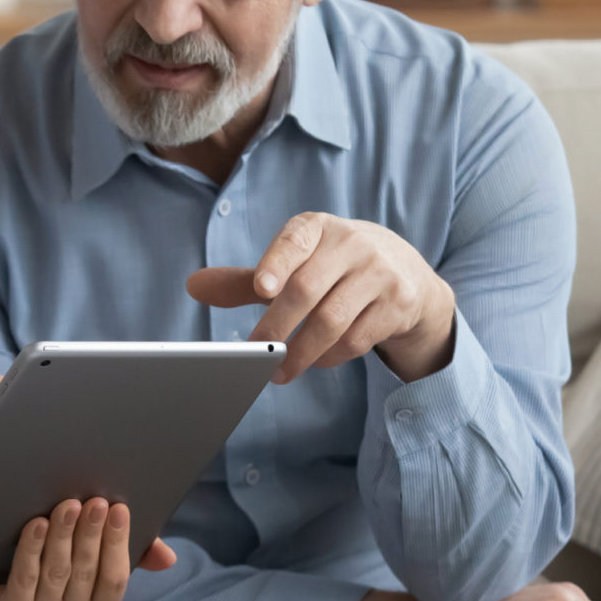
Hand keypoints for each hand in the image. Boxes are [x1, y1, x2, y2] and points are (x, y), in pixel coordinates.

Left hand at [0, 498, 176, 600]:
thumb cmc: (45, 561)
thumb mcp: (87, 558)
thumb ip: (129, 555)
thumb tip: (168, 558)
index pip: (115, 581)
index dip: (119, 544)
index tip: (120, 509)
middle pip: (86, 574)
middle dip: (92, 534)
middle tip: (94, 500)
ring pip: (57, 574)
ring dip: (64, 537)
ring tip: (67, 505)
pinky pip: (25, 581)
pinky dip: (32, 550)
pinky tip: (37, 524)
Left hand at [187, 213, 455, 383]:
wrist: (406, 273)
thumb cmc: (334, 268)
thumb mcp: (296, 264)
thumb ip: (247, 280)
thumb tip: (194, 286)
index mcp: (317, 228)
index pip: (294, 240)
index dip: (276, 262)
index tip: (261, 289)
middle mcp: (352, 244)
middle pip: (307, 289)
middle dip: (275, 326)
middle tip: (252, 353)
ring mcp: (379, 273)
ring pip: (333, 320)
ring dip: (300, 352)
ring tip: (277, 372)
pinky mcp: (398, 304)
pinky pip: (356, 339)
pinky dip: (329, 356)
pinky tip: (314, 361)